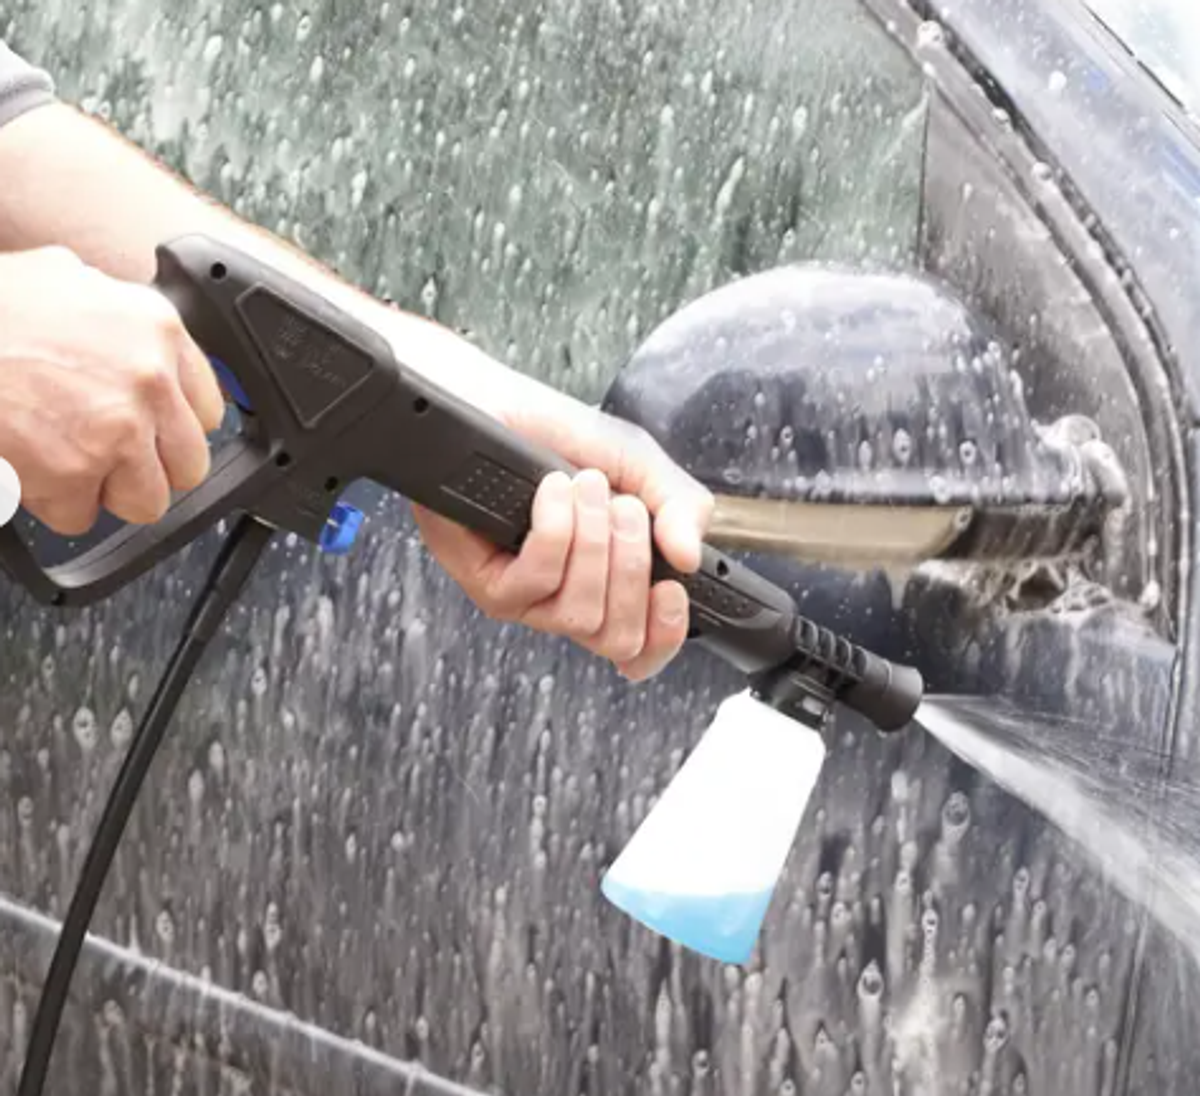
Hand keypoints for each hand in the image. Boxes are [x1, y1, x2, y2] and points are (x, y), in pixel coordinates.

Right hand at [0, 246, 224, 534]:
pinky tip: (31, 468)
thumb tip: (131, 340)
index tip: (151, 430)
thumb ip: (114, 320)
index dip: (172, 427)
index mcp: (155, 329)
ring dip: (106, 491)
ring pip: (146, 500)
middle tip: (107, 453)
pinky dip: (53, 503)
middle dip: (148, 466)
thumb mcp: (66, 281)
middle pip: (188, 463)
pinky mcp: (74, 472)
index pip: (208, 408)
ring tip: (65, 460)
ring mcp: (117, 429)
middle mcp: (149, 379)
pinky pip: (80, 515)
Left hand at [413, 397, 713, 680]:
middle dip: (632, 564)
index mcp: (611, 583)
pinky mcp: (487, 584)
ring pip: (579, 612)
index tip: (671, 588)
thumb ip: (678, 505)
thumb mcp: (637, 461)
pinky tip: (552, 492)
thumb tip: (690, 555)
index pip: (642, 649)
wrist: (493, 405)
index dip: (665, 634)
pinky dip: (554, 528)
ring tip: (585, 487)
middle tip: (625, 508)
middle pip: (618, 636)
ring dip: (591, 540)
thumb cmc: (558, 436)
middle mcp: (569, 601)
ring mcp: (527, 600)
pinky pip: (538, 579)